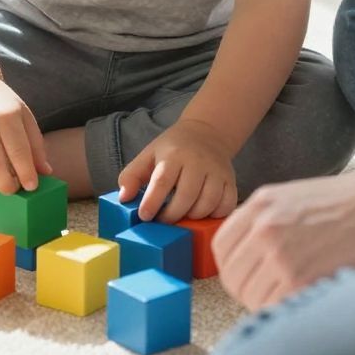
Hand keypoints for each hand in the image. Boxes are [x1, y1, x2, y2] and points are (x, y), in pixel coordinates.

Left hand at [118, 118, 238, 224]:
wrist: (207, 133)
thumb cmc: (173, 149)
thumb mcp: (148, 155)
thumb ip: (131, 176)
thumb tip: (124, 198)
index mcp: (173, 155)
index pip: (162, 181)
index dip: (152, 202)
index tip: (145, 216)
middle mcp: (197, 162)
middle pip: (186, 196)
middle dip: (172, 216)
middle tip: (163, 221)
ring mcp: (217, 171)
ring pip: (207, 203)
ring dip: (193, 217)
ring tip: (182, 216)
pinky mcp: (230, 180)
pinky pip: (226, 205)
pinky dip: (215, 215)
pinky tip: (203, 213)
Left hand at [213, 167, 354, 309]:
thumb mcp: (301, 198)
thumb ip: (273, 222)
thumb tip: (257, 260)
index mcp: (262, 203)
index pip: (222, 249)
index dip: (236, 269)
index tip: (251, 279)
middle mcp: (263, 226)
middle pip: (233, 279)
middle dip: (251, 293)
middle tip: (278, 296)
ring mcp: (279, 252)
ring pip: (252, 298)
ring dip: (271, 306)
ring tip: (300, 299)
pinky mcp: (299, 277)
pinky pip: (275, 309)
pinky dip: (288, 314)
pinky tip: (310, 303)